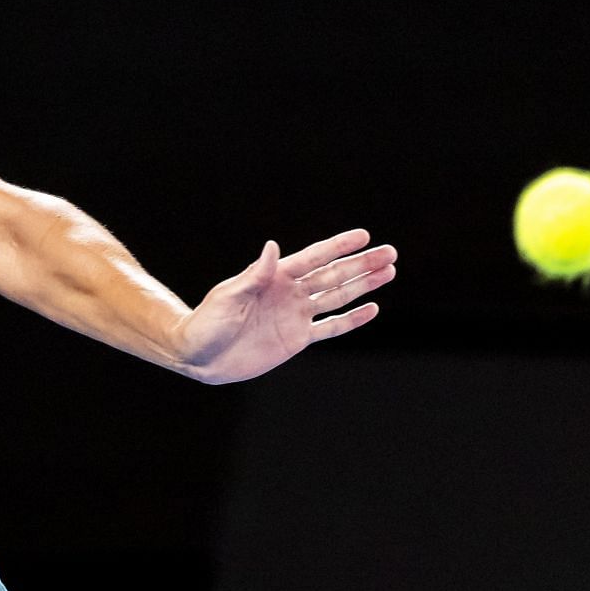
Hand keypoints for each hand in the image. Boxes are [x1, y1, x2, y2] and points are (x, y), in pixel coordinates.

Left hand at [173, 229, 396, 384]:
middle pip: (333, 275)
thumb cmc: (208, 322)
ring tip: (388, 272)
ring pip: (337, 297)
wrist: (199, 355)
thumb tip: (272, 247)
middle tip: (390, 253)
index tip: (364, 236)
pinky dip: (351, 320)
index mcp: (273, 277)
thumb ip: (254, 275)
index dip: (339, 247)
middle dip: (361, 264)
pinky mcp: (297, 338)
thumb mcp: (229, 297)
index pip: (313, 257)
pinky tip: (372, 309)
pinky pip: (330, 328)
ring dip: (363, 286)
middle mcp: (289, 292)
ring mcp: (295, 315)